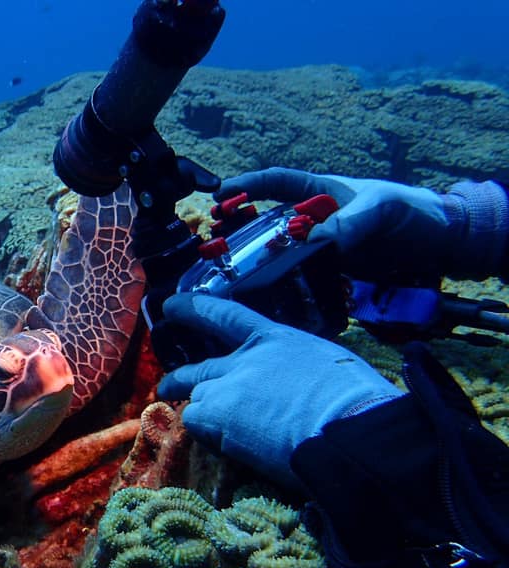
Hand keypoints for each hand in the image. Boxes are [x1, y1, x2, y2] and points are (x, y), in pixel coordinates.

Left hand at [156, 294, 401, 488]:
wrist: (347, 428)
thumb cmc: (355, 399)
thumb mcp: (329, 366)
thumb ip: (299, 370)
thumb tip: (298, 388)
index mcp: (277, 339)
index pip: (228, 316)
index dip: (197, 309)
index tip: (173, 305)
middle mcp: (244, 359)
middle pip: (200, 366)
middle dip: (179, 376)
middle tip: (167, 385)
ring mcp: (227, 386)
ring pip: (197, 397)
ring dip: (201, 412)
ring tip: (210, 431)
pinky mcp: (217, 415)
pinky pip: (195, 423)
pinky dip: (204, 434)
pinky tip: (225, 444)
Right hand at [215, 167, 507, 280]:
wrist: (442, 245)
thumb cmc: (412, 212)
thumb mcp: (381, 209)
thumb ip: (349, 223)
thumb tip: (315, 243)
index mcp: (321, 191)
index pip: (276, 182)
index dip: (246, 185)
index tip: (219, 194)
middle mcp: (315, 220)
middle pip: (267, 222)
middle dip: (237, 231)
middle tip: (213, 244)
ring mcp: (321, 247)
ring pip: (279, 253)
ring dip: (256, 263)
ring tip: (229, 276)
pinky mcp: (330, 273)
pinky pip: (300, 278)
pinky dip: (283, 286)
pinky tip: (268, 297)